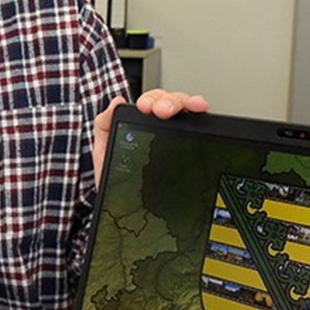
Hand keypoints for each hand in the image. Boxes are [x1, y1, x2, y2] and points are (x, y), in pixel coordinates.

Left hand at [92, 90, 208, 186]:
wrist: (128, 210)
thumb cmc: (118, 182)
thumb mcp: (104, 153)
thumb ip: (104, 126)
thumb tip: (116, 102)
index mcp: (143, 124)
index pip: (152, 102)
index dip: (151, 99)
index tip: (144, 107)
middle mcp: (164, 127)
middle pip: (172, 102)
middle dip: (168, 101)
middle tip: (160, 111)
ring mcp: (180, 137)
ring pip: (188, 110)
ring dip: (185, 104)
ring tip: (182, 109)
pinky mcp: (194, 150)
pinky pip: (202, 128)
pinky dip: (205, 117)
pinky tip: (202, 114)